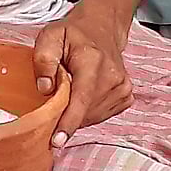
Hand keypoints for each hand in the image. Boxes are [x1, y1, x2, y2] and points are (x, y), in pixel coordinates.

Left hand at [34, 0, 132, 146]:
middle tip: (53, 100)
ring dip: (76, 113)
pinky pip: (101, 115)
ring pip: (92, 116)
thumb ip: (44, 59)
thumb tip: (44, 88)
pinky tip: (83, 95)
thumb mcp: (50, 36)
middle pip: (85, 111)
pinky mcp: (126, 96)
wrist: (101, 28)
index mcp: (93, 60)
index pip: (81, 98)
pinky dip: (88, 112)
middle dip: (65, 114)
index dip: (69, 122)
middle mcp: (113, 75)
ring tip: (70, 91)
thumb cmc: (72, 34)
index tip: (57, 141)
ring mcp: (123, 87)